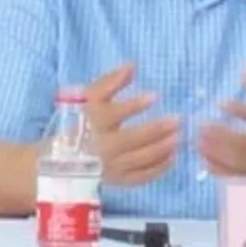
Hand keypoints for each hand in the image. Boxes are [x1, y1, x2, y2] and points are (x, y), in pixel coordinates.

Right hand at [84, 64, 178, 185]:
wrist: (67, 155)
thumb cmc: (85, 119)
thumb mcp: (92, 96)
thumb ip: (112, 81)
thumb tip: (132, 66)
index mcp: (96, 122)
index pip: (115, 114)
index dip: (134, 105)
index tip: (154, 96)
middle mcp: (104, 146)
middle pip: (132, 139)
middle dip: (157, 130)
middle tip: (177, 120)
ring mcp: (112, 165)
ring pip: (140, 159)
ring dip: (162, 148)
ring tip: (178, 137)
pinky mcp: (118, 180)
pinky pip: (141, 177)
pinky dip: (159, 169)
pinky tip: (173, 157)